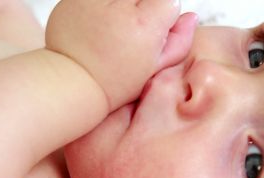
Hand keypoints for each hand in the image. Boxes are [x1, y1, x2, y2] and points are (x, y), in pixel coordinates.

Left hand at [46, 0, 196, 109]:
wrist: (71, 83)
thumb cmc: (113, 82)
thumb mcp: (153, 69)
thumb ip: (178, 41)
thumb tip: (192, 17)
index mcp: (144, 24)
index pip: (169, 1)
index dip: (162, 17)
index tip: (151, 32)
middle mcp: (120, 6)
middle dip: (142, 8)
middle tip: (130, 30)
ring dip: (121, 6)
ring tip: (112, 26)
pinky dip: (100, 6)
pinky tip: (95, 24)